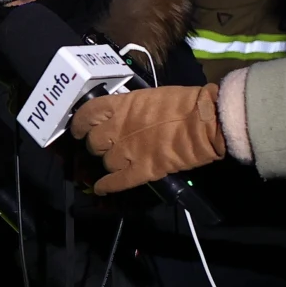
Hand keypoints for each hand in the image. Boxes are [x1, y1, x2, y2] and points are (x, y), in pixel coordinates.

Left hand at [70, 84, 225, 194]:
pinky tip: (102, 189)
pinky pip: (117, 182)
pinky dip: (107, 186)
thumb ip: (131, 109)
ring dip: (109, 163)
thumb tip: (122, 116)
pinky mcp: (143, 170)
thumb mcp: (150, 98)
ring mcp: (129, 151)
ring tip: (119, 162)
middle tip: (108, 146)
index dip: (79, 124)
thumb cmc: (184, 103)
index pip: (87, 114)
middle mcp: (118, 129)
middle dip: (98, 146)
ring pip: (106, 162)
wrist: (207, 120)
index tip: (79, 130)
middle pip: (94, 143)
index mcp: (121, 106)